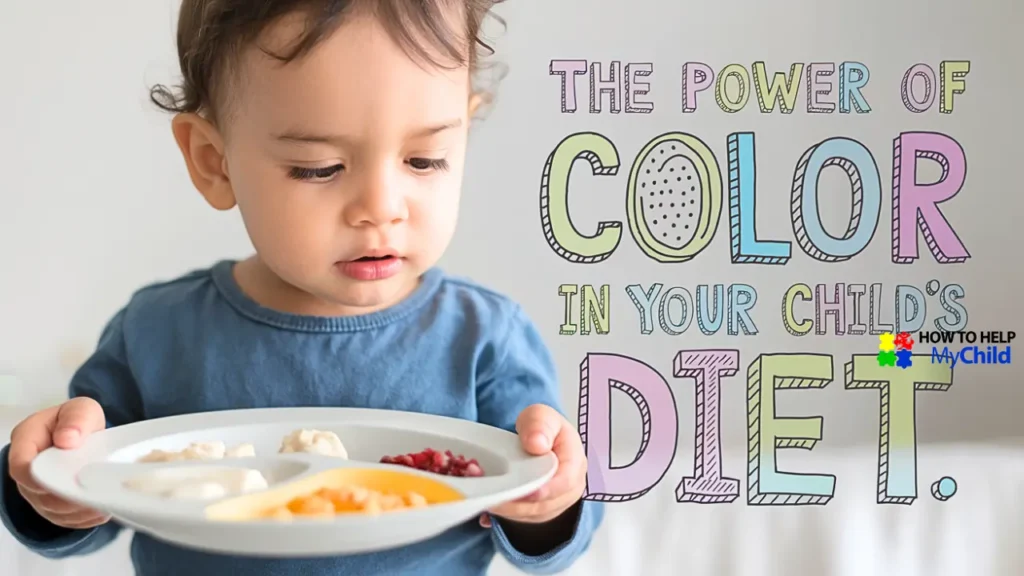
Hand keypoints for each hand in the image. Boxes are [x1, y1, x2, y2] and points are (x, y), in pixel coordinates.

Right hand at [8, 397, 109, 528]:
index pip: (21, 466)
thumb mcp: (82, 409)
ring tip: (103, 503)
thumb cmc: (78, 421)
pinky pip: (64, 519)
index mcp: (26, 441)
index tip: (68, 480)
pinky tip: (102, 510)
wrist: (82, 434)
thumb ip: (76, 419)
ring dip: (77, 511)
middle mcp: (27, 470)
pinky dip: (84, 518)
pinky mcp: (52, 506)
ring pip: (52, 510)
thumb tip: (68, 439)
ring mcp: (37, 491)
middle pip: (38, 494)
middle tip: (93, 495)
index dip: (41, 478)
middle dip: (66, 497)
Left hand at [480, 404, 585, 526]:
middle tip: (490, 495)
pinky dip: (503, 512)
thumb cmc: (542, 429)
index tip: (524, 491)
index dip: (545, 489)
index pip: (566, 481)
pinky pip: (521, 519)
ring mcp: (555, 503)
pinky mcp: (538, 512)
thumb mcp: (540, 416)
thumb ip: (539, 425)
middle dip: (515, 502)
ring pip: (530, 515)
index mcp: (575, 460)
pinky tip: (488, 504)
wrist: (539, 441)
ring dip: (505, 508)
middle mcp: (570, 487)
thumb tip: (537, 444)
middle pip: (545, 504)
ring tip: (483, 496)